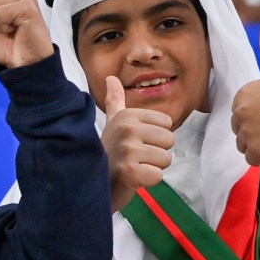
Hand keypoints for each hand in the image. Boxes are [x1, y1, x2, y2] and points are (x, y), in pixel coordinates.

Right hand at [101, 76, 174, 210]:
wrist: (90, 181)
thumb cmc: (108, 153)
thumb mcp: (111, 123)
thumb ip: (115, 101)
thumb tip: (110, 77)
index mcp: (127, 116)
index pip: (166, 124)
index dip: (154, 137)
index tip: (135, 144)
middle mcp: (127, 129)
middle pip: (169, 140)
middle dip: (156, 153)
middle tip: (135, 158)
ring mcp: (128, 150)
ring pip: (166, 159)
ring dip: (152, 167)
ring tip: (133, 167)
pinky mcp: (130, 171)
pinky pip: (157, 175)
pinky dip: (147, 181)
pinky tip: (132, 179)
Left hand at [231, 27, 259, 163]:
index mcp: (242, 93)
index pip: (239, 112)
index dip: (258, 115)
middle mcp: (240, 110)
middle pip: (238, 128)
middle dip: (257, 129)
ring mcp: (246, 131)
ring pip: (243, 144)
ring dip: (259, 143)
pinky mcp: (255, 151)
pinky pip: (251, 158)